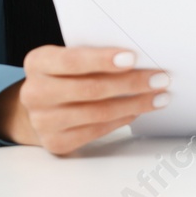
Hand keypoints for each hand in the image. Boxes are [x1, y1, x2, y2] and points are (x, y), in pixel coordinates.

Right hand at [0, 46, 170, 154]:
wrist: (40, 105)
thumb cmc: (65, 74)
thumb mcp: (70, 56)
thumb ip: (94, 54)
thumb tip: (140, 58)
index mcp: (38, 63)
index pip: (72, 61)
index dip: (103, 60)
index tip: (133, 58)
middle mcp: (34, 93)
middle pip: (90, 89)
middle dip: (131, 83)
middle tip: (160, 78)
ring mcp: (43, 121)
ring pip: (98, 113)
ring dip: (135, 104)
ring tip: (159, 96)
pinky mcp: (56, 142)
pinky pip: (97, 130)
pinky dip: (122, 119)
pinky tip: (138, 110)